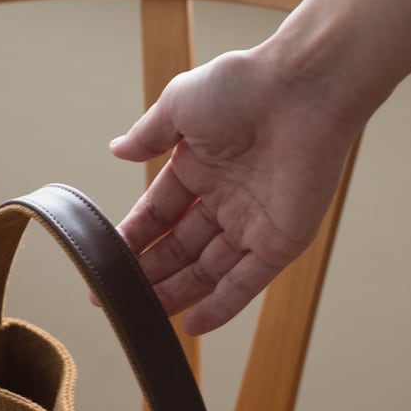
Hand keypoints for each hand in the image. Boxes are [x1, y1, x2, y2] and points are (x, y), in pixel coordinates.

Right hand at [110, 45, 362, 335]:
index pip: (158, 215)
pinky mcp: (281, 242)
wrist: (304, 88)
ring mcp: (253, 223)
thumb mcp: (179, 105)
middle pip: (180, 250)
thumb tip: (116, 151)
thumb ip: (148, 135)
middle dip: (149, 275)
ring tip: (144, 316)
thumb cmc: (245, 85)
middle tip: (117, 299)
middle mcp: (225, 199)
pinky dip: (221, 306)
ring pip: (208, 271)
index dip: (133, 240)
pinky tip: (191, 326)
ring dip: (176, 294)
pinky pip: (246, 283)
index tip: (106, 262)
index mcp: (199, 167)